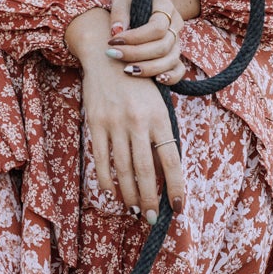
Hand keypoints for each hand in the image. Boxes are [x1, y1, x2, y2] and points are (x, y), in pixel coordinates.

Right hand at [79, 54, 184, 223]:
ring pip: (123, 169)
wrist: (108, 56)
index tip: (177, 208)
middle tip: (151, 218)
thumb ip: (161, 134)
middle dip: (150, 199)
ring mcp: (115, 123)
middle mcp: (138, 121)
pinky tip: (112, 192)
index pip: (171, 160)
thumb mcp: (158, 103)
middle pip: (146, 171)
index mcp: (160, 116)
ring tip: (134, 209)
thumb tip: (165, 173)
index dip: (175, 187)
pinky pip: (101, 159)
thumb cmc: (139, 84)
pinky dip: (107, 180)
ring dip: (129, 194)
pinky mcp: (95, 123)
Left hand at [106, 0, 199, 84]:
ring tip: (126, 70)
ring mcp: (177, 41)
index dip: (136, 37)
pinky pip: (179, 70)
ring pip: (171, 60)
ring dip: (148, 68)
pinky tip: (156, 80)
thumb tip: (116, 32)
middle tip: (113, 54)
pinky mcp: (175, 55)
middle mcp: (175, 24)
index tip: (113, 40)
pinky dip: (170, 77)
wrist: (147, 2)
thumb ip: (119, 11)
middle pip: (163, 45)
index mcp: (165, 6)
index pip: (157, 26)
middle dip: (137, 53)